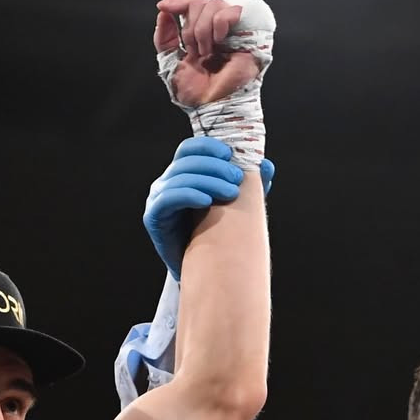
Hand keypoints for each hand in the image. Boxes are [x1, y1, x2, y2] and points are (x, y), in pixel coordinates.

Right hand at [144, 137, 273, 278]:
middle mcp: (166, 183)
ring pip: (180, 177)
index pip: (189, 149)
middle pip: (186, 161)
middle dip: (215, 167)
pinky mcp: (153, 216)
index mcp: (181, 174)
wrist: (201, 271)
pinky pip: (169, 197)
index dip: (209, 148)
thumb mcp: (236, 206)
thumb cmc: (216, 235)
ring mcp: (157, 198)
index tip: (231, 156)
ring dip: (208, 181)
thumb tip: (267, 165)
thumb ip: (250, 186)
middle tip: (237, 179)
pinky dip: (189, 194)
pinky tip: (207, 201)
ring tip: (231, 193)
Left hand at [154, 0, 259, 107]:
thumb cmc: (199, 95)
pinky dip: (219, 25)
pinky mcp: (247, 30)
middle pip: (199, 2)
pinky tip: (220, 42)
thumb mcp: (171, 65)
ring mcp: (232, 29)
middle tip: (194, 52)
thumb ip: (164, 40)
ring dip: (203, 30)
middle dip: (190, 27)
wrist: (215, 107)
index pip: (191, 4)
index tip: (164, 6)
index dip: (178, 1)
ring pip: (213, 3)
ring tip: (207, 53)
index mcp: (200, 35)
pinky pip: (230, 10)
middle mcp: (215, 29)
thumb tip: (163, 13)